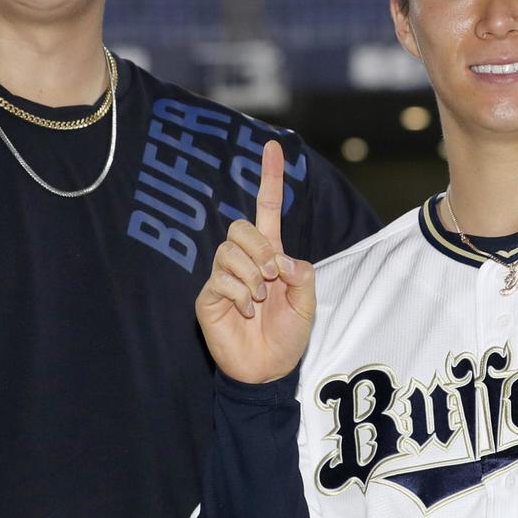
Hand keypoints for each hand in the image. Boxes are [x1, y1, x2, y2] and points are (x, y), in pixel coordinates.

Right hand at [195, 140, 316, 384]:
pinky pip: (220, 279)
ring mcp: (223, 278)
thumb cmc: (287, 337)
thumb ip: (302, 276)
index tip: (273, 146)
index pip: (266, 209)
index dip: (270, 178)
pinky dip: (239, 294)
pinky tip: (246, 310)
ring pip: (229, 252)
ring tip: (260, 300)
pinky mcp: (209, 297)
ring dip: (251, 275)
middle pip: (240, 227)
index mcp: (270, 256)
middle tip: (273, 276)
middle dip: (259, 248)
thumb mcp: (308, 304)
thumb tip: (281, 259)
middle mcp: (244, 261)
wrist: (268, 370)